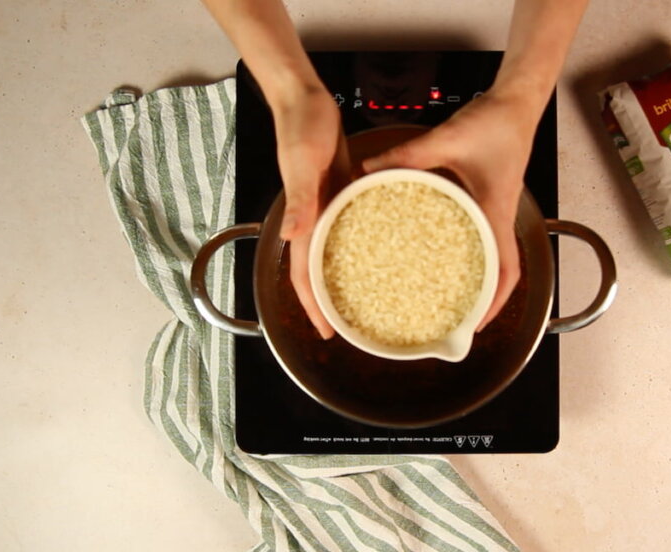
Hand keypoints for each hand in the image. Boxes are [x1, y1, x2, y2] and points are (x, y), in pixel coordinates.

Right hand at [270, 84, 349, 339]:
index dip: (312, 306)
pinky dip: (361, 246)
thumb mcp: (302, 163)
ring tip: (368, 300)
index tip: (327, 332)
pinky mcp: (342, 191)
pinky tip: (382, 253)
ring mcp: (328, 205)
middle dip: (330, 302)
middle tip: (352, 327)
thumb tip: (288, 238)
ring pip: (335, 251)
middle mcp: (314, 218)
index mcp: (303, 218)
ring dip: (346, 277)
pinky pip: (350, 227)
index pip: (304, 274)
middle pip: (319, 270)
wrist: (305, 99)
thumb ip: (298, 200)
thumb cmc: (301, 127)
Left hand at [363, 90, 540, 329]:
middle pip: (500, 271)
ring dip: (476, 276)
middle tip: (456, 318)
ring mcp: (494, 207)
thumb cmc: (495, 120)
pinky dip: (466, 247)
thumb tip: (369, 168)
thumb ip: (410, 154)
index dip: (494, 302)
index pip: (506, 270)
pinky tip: (439, 247)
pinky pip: (479, 230)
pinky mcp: (487, 196)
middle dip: (483, 299)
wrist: (515, 100)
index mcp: (496, 211)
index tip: (474, 324)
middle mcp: (499, 215)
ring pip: (491, 253)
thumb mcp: (449, 139)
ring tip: (448, 293)